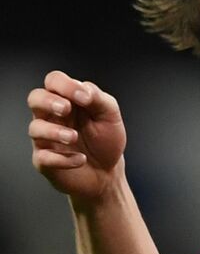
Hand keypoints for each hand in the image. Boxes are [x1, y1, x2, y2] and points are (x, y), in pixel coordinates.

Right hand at [28, 71, 126, 202]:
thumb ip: (99, 98)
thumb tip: (83, 89)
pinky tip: (81, 159)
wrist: (108, 172)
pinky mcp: (45, 160)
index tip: (85, 98)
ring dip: (55, 131)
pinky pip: (43, 157)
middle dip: (48, 101)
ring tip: (75, 138)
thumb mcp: (110, 115)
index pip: (54, 81)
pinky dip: (62, 159)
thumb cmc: (106, 140)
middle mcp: (52, 116)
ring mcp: (46, 138)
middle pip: (35, 98)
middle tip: (66, 110)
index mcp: (67, 100)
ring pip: (35, 128)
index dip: (65, 85)